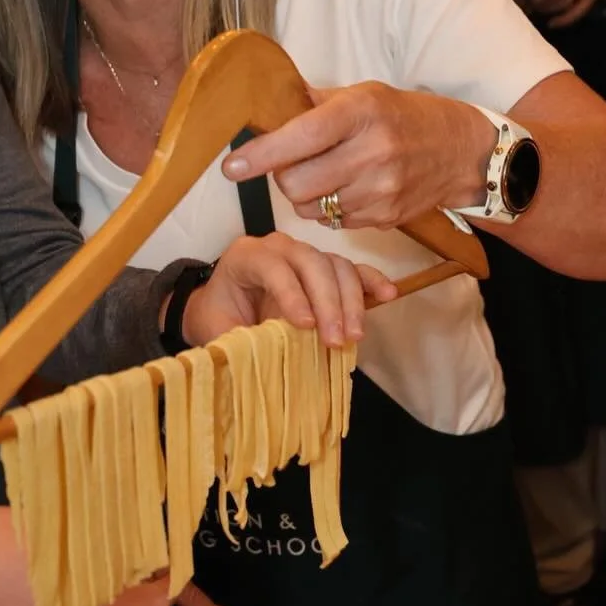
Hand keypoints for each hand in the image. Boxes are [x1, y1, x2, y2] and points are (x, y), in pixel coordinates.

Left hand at [184, 227, 394, 348]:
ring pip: (336, 266)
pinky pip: (353, 270)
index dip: (291, 294)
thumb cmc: (220, 316)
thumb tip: (258, 358)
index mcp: (246, 256)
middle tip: (335, 340)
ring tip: (354, 336)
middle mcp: (279, 247)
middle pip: (311, 263)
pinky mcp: (326, 269)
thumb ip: (236, 340)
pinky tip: (388, 295)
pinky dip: (371, 281)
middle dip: (327, 302)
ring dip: (350, 301)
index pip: (273, 266)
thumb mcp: (217, 330)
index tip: (305, 326)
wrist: (224, 306)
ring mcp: (306, 255)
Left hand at [219, 84, 494, 233]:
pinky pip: (333, 222)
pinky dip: (330, 209)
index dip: (261, 155)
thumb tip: (265, 104)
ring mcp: (380, 190)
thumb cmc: (404, 116)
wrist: (462, 151)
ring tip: (327, 174)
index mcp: (360, 112)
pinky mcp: (385, 218)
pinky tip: (349, 189)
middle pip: (295, 183)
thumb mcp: (364, 94)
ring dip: (306, 195)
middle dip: (283, 177)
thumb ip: (314, 103)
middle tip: (293, 163)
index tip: (232, 168)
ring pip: (310, 208)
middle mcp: (372, 152)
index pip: (299, 137)